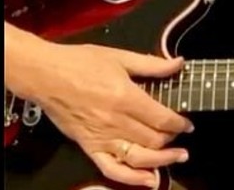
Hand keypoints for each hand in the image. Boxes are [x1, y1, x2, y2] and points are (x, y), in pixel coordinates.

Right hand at [6, 39, 192, 187]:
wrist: (45, 75)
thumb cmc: (80, 62)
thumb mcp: (118, 56)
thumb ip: (151, 64)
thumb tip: (178, 64)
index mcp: (126, 97)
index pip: (162, 118)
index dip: (180, 123)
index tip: (187, 123)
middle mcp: (116, 121)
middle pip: (154, 139)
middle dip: (173, 139)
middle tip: (181, 136)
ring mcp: (102, 137)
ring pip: (139, 157)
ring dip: (163, 161)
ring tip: (178, 158)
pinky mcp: (89, 147)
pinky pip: (112, 169)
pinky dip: (132, 178)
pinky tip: (148, 179)